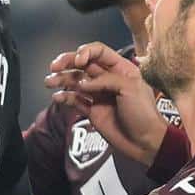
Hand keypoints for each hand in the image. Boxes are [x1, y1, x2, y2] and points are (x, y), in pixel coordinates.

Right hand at [47, 42, 165, 163]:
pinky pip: (75, 100)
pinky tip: (57, 98)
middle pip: (83, 65)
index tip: (77, 61)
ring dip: (62, 80)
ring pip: (75, 82)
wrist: (145, 142)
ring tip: (49, 82)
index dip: (85, 52)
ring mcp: (98, 95)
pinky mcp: (91, 111)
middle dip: (67, 63)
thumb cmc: (143, 113)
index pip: (99, 52)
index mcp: (120, 69)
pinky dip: (65, 98)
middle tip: (54, 67)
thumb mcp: (131, 88)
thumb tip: (83, 84)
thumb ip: (106, 80)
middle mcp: (107, 79)